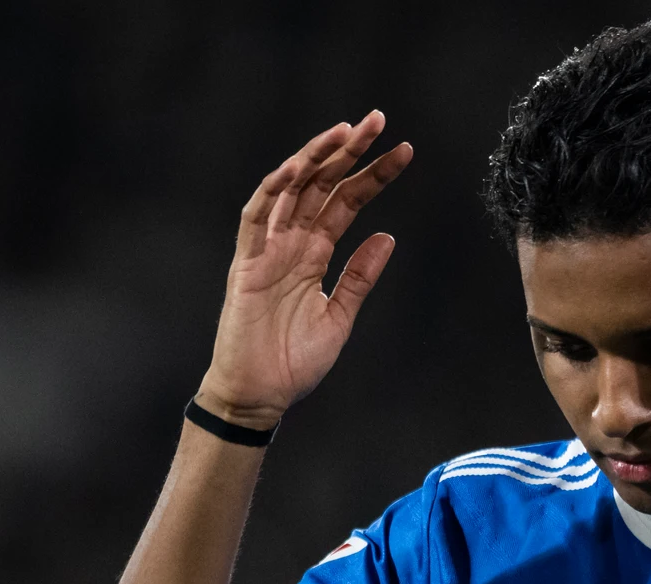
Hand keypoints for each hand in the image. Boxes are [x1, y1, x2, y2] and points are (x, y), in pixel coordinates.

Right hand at [198, 113, 413, 427]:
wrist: (260, 396)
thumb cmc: (293, 361)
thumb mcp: (339, 316)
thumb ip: (360, 276)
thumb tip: (388, 237)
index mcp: (315, 254)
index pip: (347, 202)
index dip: (373, 176)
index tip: (404, 152)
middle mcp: (291, 243)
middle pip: (322, 185)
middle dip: (349, 151)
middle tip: (379, 120)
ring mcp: (267, 250)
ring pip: (291, 190)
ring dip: (316, 157)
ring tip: (345, 131)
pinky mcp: (246, 264)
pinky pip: (256, 218)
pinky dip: (273, 190)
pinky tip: (297, 167)